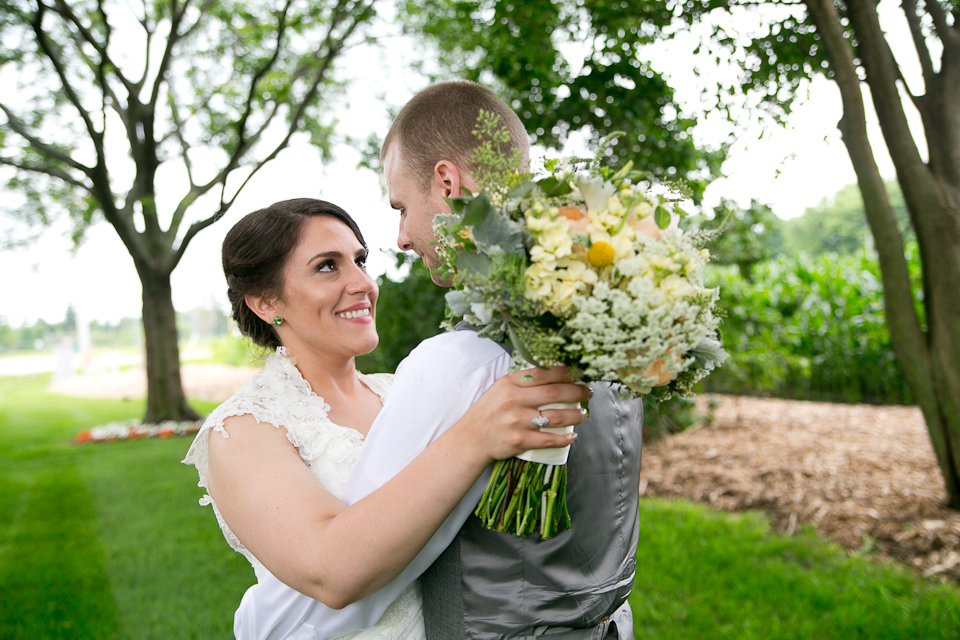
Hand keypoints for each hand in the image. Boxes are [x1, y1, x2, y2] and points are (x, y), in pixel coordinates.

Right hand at [464, 367, 592, 461]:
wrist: (471, 438)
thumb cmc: (489, 412)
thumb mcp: (501, 389)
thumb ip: (524, 382)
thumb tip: (555, 375)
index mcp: (510, 383)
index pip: (543, 373)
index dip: (565, 372)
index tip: (580, 373)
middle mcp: (513, 400)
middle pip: (554, 393)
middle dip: (577, 392)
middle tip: (587, 393)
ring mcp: (516, 421)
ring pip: (556, 417)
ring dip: (574, 415)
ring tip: (582, 414)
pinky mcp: (519, 441)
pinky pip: (548, 440)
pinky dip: (564, 438)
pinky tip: (572, 435)